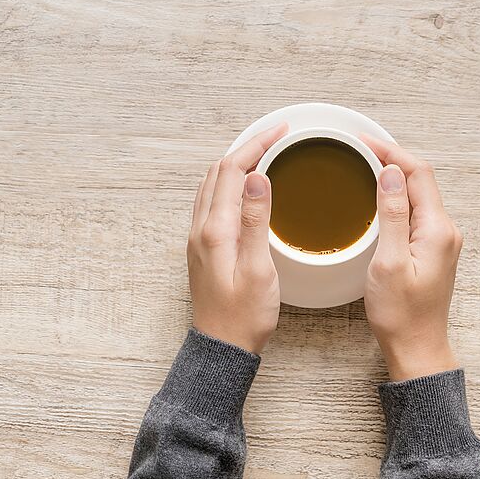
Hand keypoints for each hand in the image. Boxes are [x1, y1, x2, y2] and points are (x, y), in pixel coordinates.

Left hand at [187, 122, 288, 353]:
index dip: (256, 144)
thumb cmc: (243, 316)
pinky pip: (212, 202)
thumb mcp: (258, 269)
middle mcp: (201, 229)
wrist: (221, 346)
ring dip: (235, 164)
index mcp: (215, 230)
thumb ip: (256, 221)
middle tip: (276, 138)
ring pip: (212, 185)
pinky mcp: (202, 248)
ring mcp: (198, 238)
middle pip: (219, 172)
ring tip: (263, 154)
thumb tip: (257, 178)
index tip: (281, 132)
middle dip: (246, 148)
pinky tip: (245, 189)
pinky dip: (228, 184)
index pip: (232, 170)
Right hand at [360, 135, 462, 380]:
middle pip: (419, 180)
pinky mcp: (431, 250)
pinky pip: (414, 212)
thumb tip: (391, 174)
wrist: (416, 347)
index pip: (417, 174)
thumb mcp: (388, 262)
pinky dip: (395, 197)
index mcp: (437, 229)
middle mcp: (445, 230)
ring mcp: (440, 241)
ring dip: (393, 177)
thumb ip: (392, 215)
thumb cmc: (400, 314)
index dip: (390, 152)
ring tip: (363, 165)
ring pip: (417, 195)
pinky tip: (377, 198)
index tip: (362, 141)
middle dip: (391, 159)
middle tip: (358, 149)